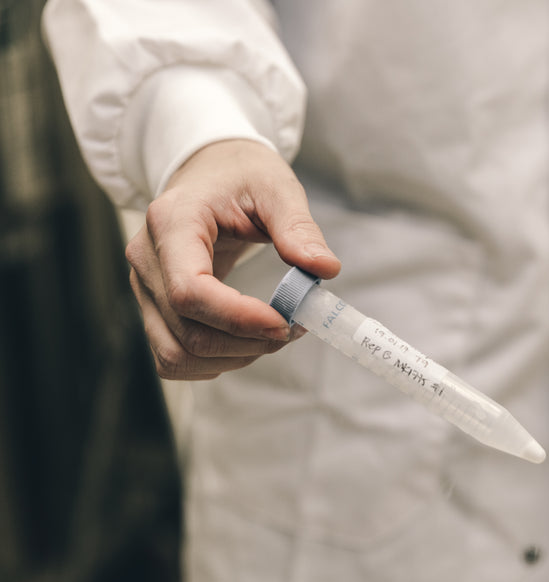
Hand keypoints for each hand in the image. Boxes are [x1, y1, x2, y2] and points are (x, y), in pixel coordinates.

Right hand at [126, 139, 340, 379]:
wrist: (210, 172)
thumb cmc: (240, 176)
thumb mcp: (276, 187)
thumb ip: (299, 228)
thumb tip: (324, 269)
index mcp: (172, 222)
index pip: (189, 291)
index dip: (238, 318)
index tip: (285, 323)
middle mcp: (147, 259)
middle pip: (187, 331)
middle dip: (248, 342)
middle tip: (294, 327)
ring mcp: (144, 287)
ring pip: (177, 354)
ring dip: (233, 358)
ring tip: (274, 334)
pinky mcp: (153, 307)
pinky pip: (172, 357)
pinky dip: (213, 363)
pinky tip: (246, 342)